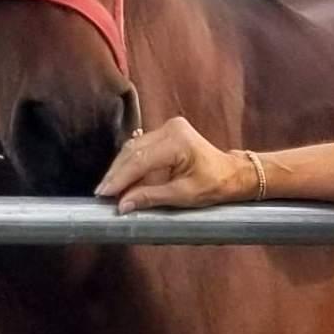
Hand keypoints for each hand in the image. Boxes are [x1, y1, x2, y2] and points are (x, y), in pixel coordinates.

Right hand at [95, 117, 252, 212]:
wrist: (232, 173)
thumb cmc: (214, 184)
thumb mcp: (183, 195)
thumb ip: (151, 197)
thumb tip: (122, 204)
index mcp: (178, 140)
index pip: (141, 160)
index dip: (120, 178)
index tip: (103, 194)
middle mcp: (171, 128)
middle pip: (133, 151)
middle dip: (116, 174)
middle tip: (101, 194)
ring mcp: (168, 128)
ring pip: (133, 148)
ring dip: (120, 169)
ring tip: (108, 190)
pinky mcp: (165, 133)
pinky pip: (140, 148)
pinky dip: (130, 165)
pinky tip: (120, 180)